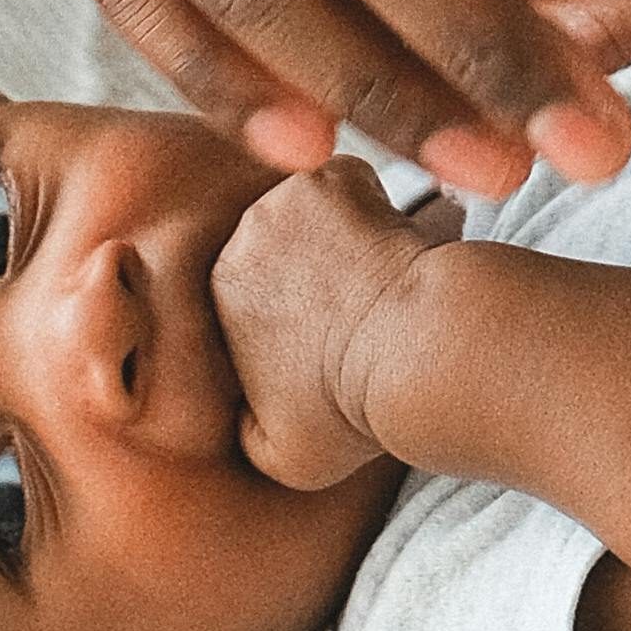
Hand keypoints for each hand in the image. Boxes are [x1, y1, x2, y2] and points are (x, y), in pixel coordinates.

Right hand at [209, 159, 464, 489]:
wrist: (413, 355)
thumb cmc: (354, 409)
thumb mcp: (279, 454)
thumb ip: (246, 430)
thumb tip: (242, 414)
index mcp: (216, 294)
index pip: (247, 287)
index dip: (288, 309)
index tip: (325, 331)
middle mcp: (240, 238)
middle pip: (276, 240)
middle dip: (312, 264)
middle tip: (359, 301)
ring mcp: (287, 200)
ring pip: (314, 206)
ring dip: (343, 229)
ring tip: (382, 274)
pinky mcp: (338, 176)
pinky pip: (353, 180)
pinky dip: (377, 202)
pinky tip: (401, 240)